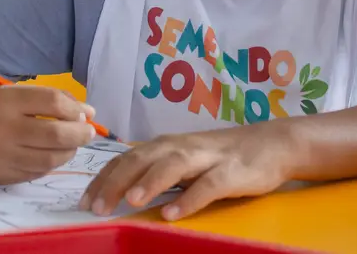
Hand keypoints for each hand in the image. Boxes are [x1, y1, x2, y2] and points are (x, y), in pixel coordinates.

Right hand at [0, 84, 95, 184]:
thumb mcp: (6, 92)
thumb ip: (44, 100)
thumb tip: (87, 113)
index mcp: (3, 100)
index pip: (53, 102)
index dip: (76, 109)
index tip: (86, 113)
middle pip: (56, 134)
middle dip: (81, 134)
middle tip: (88, 131)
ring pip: (50, 158)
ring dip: (69, 151)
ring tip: (71, 143)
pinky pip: (35, 172)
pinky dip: (50, 163)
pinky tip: (50, 154)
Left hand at [79, 122, 296, 220]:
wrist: (272, 143)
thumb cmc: (222, 156)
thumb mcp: (184, 160)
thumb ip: (156, 171)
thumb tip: (119, 190)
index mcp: (168, 145)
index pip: (128, 158)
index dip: (104, 178)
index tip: (84, 200)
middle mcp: (183, 147)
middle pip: (144, 159)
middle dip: (117, 181)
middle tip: (95, 205)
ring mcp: (208, 158)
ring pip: (174, 165)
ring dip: (150, 181)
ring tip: (130, 201)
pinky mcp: (232, 172)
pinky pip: (209, 186)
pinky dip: (190, 199)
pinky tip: (173, 213)